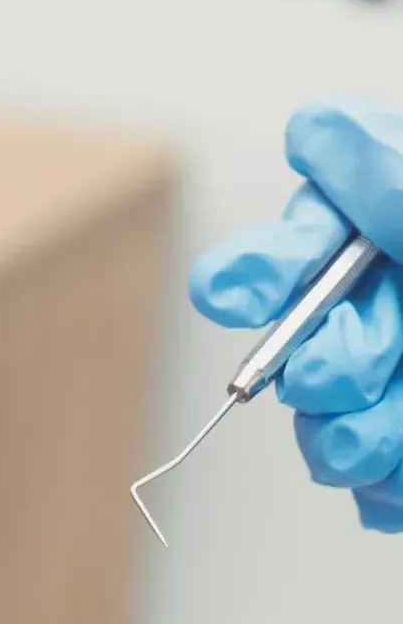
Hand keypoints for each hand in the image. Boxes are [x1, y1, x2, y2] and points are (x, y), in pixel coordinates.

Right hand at [189, 96, 402, 530]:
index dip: (255, 277)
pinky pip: (370, 495)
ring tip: (401, 434)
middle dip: (328, 369)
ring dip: (359, 440)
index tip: (236, 295)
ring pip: (329, 440)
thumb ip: (387, 180)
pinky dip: (388, 489)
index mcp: (391, 249)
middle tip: (372, 361)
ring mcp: (393, 401)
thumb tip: (318, 129)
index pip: (291, 260)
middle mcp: (385, 323)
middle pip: (299, 360)